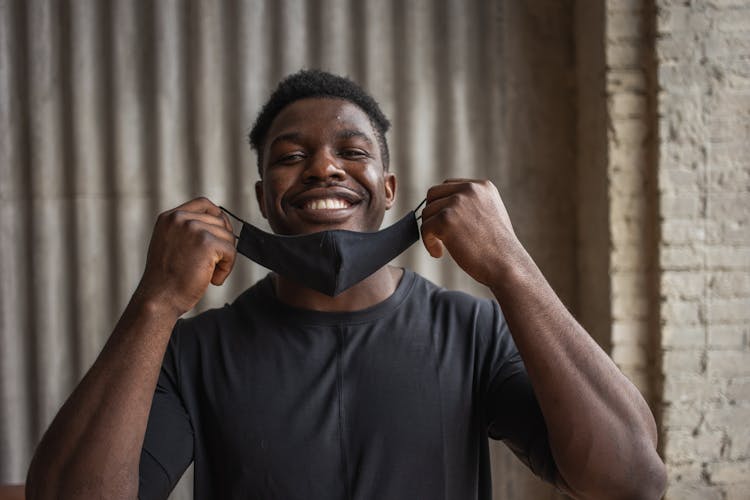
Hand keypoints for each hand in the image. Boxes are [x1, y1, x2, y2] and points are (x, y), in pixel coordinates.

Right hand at [135, 197, 236, 316]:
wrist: (158, 299)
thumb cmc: (167, 279)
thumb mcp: (171, 245)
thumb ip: (188, 231)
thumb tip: (220, 222)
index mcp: (170, 217)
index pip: (204, 204)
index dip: (218, 218)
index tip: (220, 237)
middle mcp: (180, 218)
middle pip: (220, 222)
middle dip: (222, 244)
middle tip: (212, 265)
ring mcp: (193, 228)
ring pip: (228, 237)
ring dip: (224, 259)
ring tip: (209, 274)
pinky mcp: (206, 242)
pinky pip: (231, 252)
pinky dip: (226, 268)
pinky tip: (213, 280)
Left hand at [420, 179, 519, 286]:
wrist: (506, 264)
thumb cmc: (498, 248)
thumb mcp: (491, 215)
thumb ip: (472, 205)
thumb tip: (445, 207)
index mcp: (482, 186)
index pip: (449, 186)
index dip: (442, 205)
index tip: (446, 223)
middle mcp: (470, 189)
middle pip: (433, 195)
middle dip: (432, 214)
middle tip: (438, 234)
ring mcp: (457, 203)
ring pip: (427, 212)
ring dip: (430, 231)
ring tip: (442, 248)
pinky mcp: (446, 219)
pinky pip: (425, 228)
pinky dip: (428, 243)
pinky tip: (438, 253)